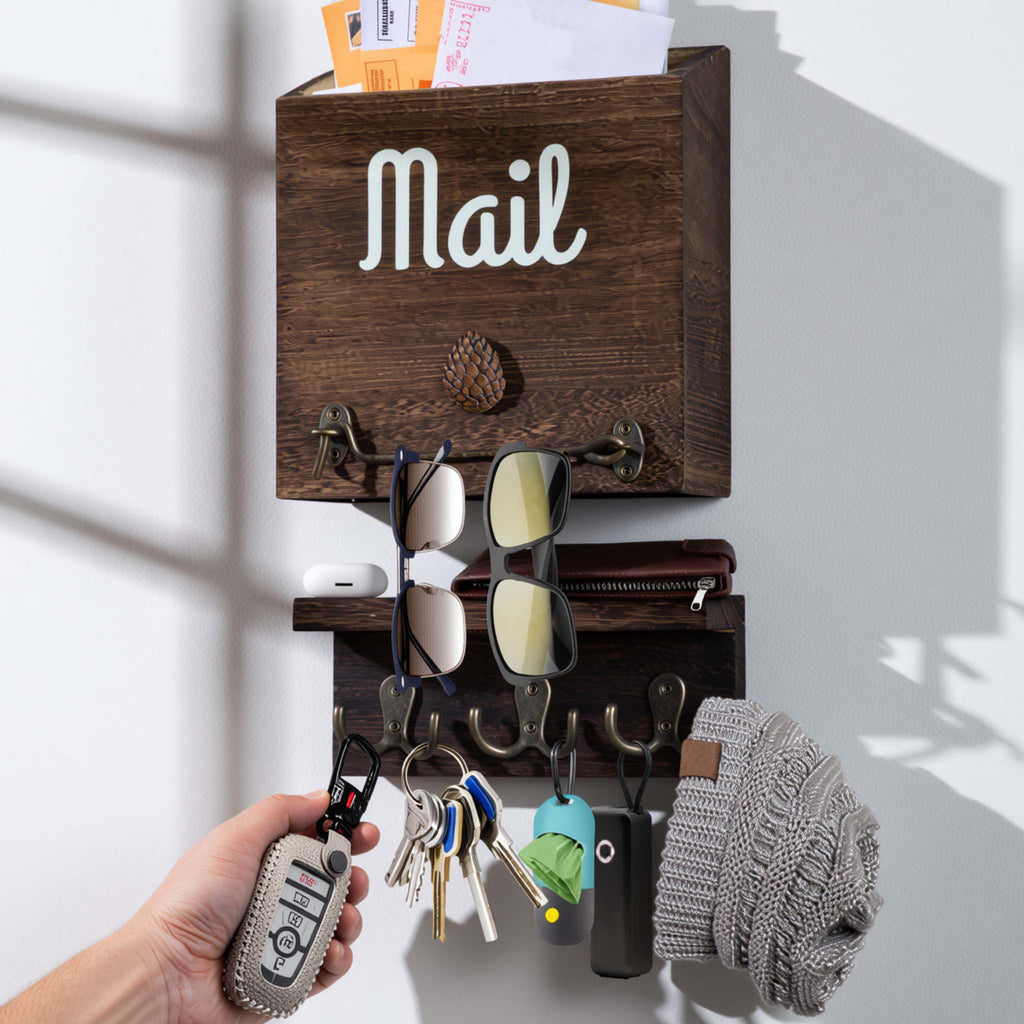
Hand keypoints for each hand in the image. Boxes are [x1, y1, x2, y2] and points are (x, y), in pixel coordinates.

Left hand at [135, 791, 379, 1022]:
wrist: (168, 974)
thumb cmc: (186, 908)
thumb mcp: (234, 839)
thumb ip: (279, 811)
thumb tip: (318, 798)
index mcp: (264, 861)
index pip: (316, 839)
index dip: (345, 834)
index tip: (364, 834)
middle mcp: (275, 896)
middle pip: (335, 881)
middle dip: (353, 878)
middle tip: (351, 880)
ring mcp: (282, 935)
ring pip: (338, 923)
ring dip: (349, 918)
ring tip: (341, 920)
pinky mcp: (287, 975)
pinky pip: (328, 966)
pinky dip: (338, 958)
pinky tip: (330, 952)